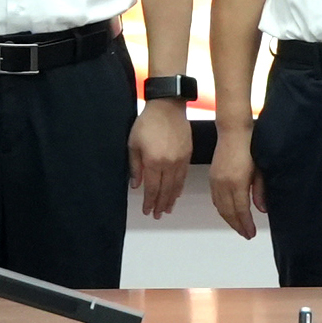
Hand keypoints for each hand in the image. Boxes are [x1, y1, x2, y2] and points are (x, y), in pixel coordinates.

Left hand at [129, 99, 191, 216]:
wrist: (168, 107)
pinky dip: (179, 187)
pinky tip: (176, 193)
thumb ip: (135, 167)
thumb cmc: (147, 123)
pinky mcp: (188, 154)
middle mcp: (169, 163)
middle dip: (161, 205)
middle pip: (166, 190)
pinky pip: (183, 175)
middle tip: (157, 215)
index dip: (149, 202)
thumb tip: (136, 185)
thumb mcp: (133, 144)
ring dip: (171, 199)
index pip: (153, 188)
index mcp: (154, 162)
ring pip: (176, 185)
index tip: (147, 211)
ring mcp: (180, 160)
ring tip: (167, 209)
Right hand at [209, 118, 265, 238]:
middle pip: (229, 212)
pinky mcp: (212, 177)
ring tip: (238, 226)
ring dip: (229, 219)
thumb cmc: (250, 146)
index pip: (241, 211)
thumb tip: (261, 209)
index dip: (246, 224)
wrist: (233, 131)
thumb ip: (260, 191)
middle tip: (246, 234)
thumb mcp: (260, 169)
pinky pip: (215, 199)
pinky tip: (227, 212)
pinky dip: (221, 209)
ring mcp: (216, 181)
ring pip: (220, 207)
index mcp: (237, 183)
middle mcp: (224, 184)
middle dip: (237, 225)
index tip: (251, 232)